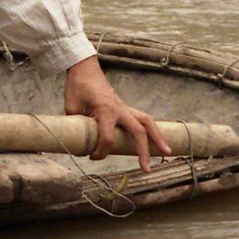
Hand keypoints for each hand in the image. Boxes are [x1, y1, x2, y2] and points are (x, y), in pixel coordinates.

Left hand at [64, 55, 171, 172]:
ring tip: (167, 152)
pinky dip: (151, 129)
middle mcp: (120, 109)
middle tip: (146, 170)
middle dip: (143, 152)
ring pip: (147, 122)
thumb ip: (78, 127)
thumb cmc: (77, 87)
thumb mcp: (72, 108)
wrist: (84, 68)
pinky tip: (156, 139)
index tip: (91, 156)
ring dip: (157, 137)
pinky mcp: (125, 107)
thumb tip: (81, 144)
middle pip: (138, 132)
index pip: (108, 138)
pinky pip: (142, 118)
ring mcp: (124, 107)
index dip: (101, 152)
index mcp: (105, 110)